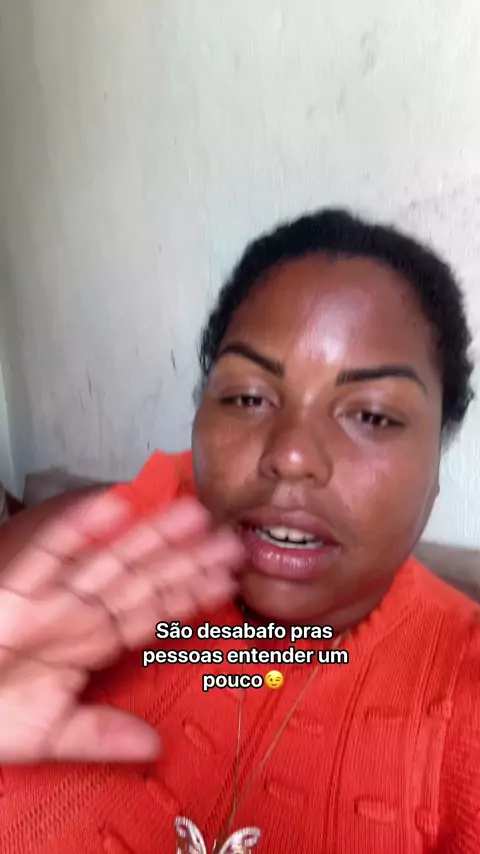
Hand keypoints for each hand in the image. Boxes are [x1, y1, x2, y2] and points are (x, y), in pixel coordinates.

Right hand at [0, 492, 243, 763]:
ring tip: (191, 516)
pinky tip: (113, 507)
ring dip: (149, 537)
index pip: (150, 614)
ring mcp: (48, 595)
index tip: (228, 582)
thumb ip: (101, 734)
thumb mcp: (50, 732)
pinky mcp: (15, 586)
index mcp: (89, 641)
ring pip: (108, 560)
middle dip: (185, 560)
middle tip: (231, 540)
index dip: (188, 596)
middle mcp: (76, 612)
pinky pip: (50, 553)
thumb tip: (155, 747)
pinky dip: (77, 529)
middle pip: (140, 580)